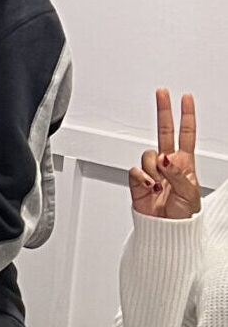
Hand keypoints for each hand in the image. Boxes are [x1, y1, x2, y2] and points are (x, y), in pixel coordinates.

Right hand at [129, 88, 200, 219]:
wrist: (166, 232)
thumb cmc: (183, 215)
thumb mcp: (190, 192)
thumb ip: (179, 173)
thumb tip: (166, 159)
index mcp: (185, 163)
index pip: (187, 134)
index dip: (187, 115)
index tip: (185, 98)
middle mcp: (168, 164)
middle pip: (165, 131)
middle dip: (163, 112)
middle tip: (162, 94)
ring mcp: (152, 172)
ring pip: (148, 155)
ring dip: (154, 169)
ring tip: (160, 185)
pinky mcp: (137, 182)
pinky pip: (134, 170)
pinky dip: (142, 178)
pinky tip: (149, 187)